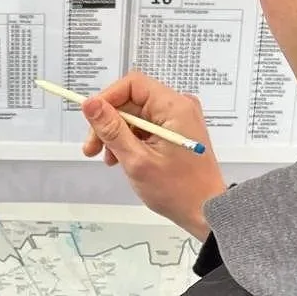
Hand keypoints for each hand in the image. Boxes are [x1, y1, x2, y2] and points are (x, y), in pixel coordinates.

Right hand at [81, 73, 224, 237]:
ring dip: (117, 134)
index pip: (132, 84)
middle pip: (132, 100)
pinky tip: (123, 159)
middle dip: (109, 123)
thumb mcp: (137, 160)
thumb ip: (112, 129)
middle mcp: (179, 107)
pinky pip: (146, 126)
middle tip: (92, 148)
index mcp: (174, 107)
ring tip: (109, 159)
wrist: (206, 211)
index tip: (91, 120)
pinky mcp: (176, 131)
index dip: (107, 99)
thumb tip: (90, 104)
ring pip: (136, 115)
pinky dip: (131, 140)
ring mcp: (179, 119)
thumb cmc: (179, 190)